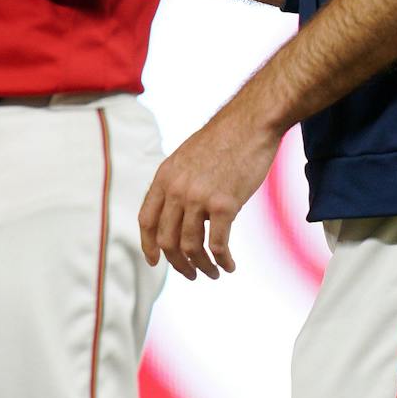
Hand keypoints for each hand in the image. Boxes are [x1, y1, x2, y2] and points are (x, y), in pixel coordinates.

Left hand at [137, 108, 283, 279]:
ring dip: (201, 266)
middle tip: (190, 273)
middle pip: (166, 240)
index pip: (146, 220)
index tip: (154, 261)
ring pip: (191, 247)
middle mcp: (176, 189)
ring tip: (213, 273)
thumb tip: (179, 214)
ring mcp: (199, 197)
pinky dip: (223, 261)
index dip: (148, 245)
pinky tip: (230, 265)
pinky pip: (218, 244)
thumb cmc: (224, 140)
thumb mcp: (186, 158)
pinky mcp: (224, 204)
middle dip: (177, 263)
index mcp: (164, 177)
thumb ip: (178, 184)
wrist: (250, 124)